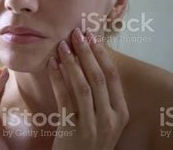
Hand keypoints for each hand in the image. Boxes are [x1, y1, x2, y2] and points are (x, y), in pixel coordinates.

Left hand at [48, 28, 129, 149]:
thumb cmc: (88, 140)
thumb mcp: (103, 120)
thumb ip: (101, 97)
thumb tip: (89, 61)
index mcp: (120, 114)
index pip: (114, 77)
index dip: (102, 54)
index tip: (93, 36)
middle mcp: (109, 119)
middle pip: (99, 78)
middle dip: (87, 53)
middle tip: (76, 33)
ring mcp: (92, 126)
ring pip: (82, 87)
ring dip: (72, 63)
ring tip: (62, 45)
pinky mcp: (72, 130)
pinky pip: (64, 99)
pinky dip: (58, 79)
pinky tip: (52, 65)